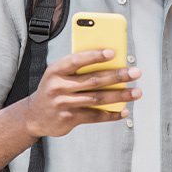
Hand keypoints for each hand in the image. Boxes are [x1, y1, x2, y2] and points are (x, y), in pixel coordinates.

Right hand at [23, 49, 140, 137]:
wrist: (34, 116)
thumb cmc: (54, 88)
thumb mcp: (58, 74)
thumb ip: (78, 69)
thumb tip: (111, 64)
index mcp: (56, 70)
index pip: (76, 60)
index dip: (94, 56)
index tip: (113, 52)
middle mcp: (58, 86)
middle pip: (93, 80)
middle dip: (117, 76)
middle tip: (136, 72)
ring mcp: (64, 104)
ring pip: (97, 99)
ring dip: (120, 95)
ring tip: (136, 92)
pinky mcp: (69, 119)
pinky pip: (94, 116)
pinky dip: (111, 114)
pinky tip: (124, 111)